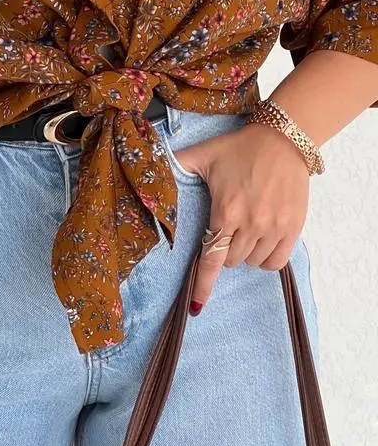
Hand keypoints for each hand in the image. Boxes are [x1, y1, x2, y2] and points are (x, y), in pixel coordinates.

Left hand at [173, 123, 310, 314]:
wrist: (284, 139)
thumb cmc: (241, 147)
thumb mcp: (204, 154)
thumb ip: (177, 163)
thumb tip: (153, 164)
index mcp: (225, 211)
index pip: (211, 258)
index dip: (202, 285)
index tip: (196, 306)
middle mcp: (251, 223)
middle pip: (231, 261)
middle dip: (224, 251)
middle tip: (227, 229)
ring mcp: (274, 227)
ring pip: (253, 262)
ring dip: (244, 254)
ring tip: (245, 231)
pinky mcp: (293, 228)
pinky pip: (277, 261)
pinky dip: (266, 259)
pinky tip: (261, 243)